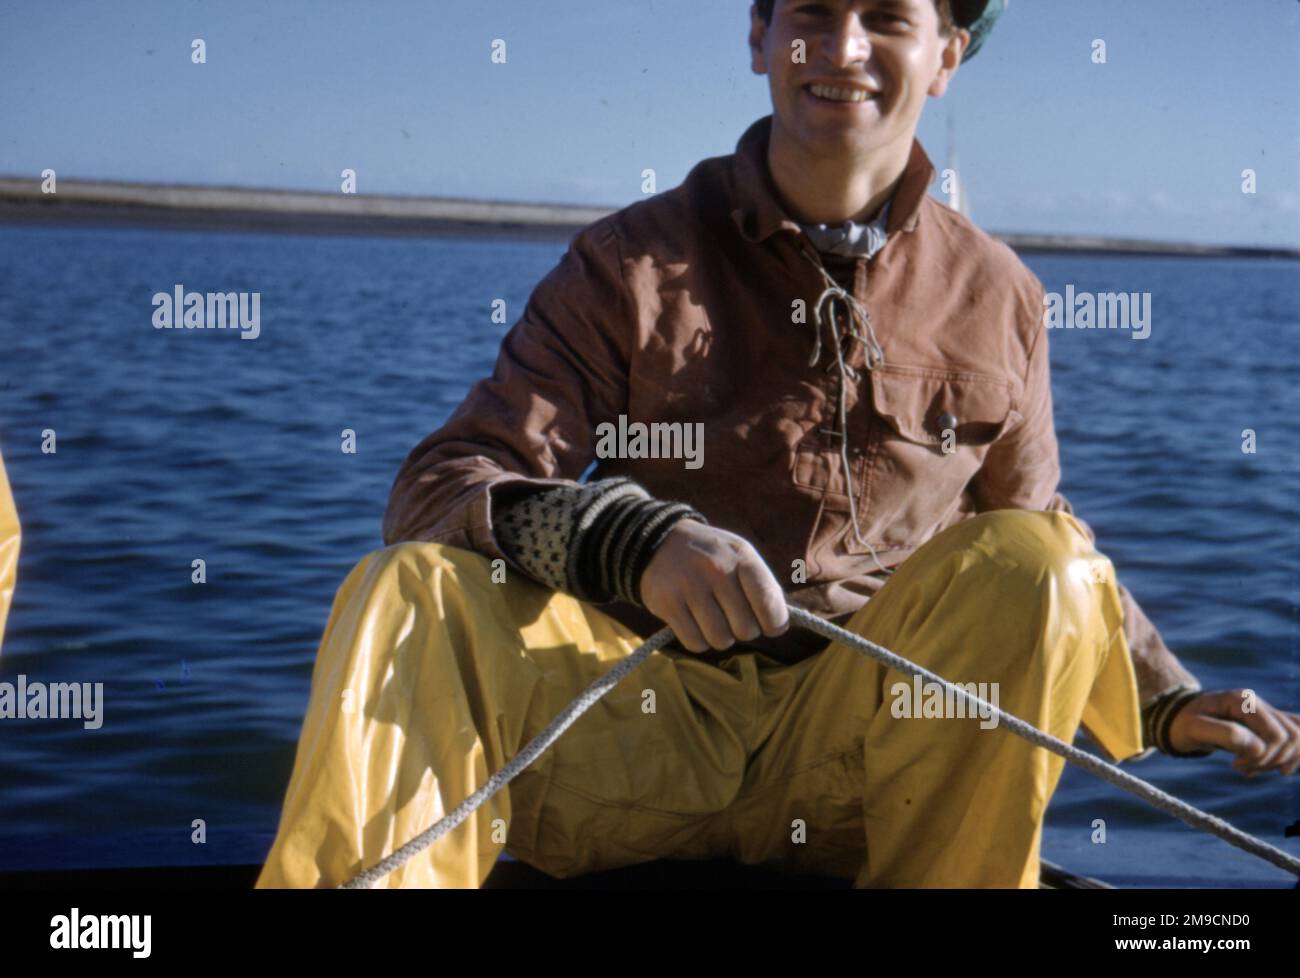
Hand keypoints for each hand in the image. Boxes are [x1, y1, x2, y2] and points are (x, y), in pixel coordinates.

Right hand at [639, 520, 788, 652]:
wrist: (659, 541)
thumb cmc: (712, 556)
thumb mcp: (741, 556)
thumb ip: (763, 587)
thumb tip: (779, 626)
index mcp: (741, 556)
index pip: (769, 602)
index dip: (774, 623)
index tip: (768, 625)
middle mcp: (716, 569)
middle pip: (746, 629)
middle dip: (742, 630)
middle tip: (732, 618)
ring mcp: (690, 586)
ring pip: (721, 640)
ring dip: (720, 637)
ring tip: (713, 620)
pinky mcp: (667, 604)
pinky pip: (695, 643)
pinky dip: (698, 640)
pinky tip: (694, 623)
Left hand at [1167, 690, 1299, 775]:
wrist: (1178, 720)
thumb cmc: (1183, 723)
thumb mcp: (1194, 729)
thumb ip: (1224, 734)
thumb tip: (1258, 748)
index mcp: (1243, 700)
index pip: (1278, 734)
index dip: (1264, 756)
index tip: (1235, 766)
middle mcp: (1258, 703)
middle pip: (1292, 736)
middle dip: (1272, 760)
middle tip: (1242, 769)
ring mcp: (1265, 712)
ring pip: (1297, 738)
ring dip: (1279, 760)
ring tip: (1250, 769)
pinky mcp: (1267, 724)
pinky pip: (1294, 738)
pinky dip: (1286, 757)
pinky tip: (1266, 767)